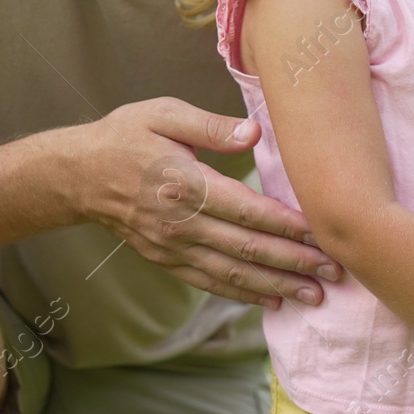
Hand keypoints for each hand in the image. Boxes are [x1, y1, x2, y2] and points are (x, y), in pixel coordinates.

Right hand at [68, 97, 340, 306]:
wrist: (79, 175)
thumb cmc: (126, 135)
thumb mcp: (163, 113)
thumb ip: (210, 126)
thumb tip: (254, 133)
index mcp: (185, 185)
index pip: (246, 210)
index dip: (286, 225)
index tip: (322, 232)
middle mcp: (180, 223)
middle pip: (246, 248)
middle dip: (294, 261)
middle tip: (334, 270)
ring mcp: (172, 247)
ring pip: (232, 272)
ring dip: (276, 285)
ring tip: (314, 295)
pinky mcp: (166, 260)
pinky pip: (210, 282)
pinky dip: (242, 294)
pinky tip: (271, 300)